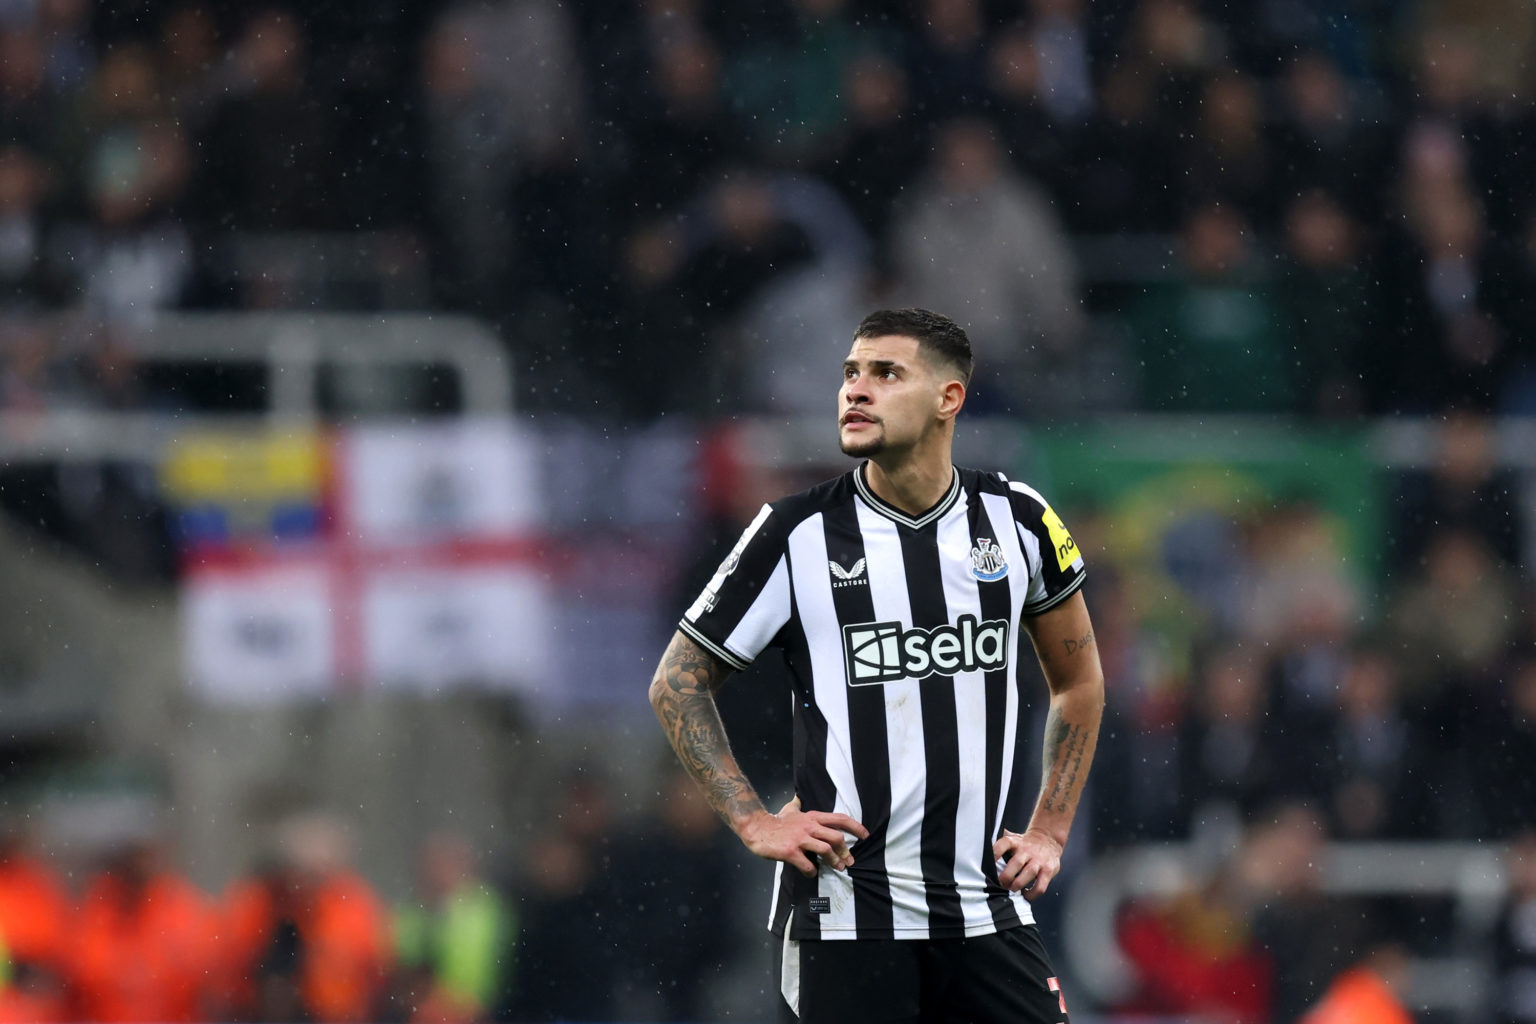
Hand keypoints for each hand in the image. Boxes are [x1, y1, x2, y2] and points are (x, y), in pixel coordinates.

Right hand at [740, 796, 868, 877]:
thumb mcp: (789, 809)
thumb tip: (798, 797)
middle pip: (836, 837)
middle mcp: (809, 826)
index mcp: (813, 817)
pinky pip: (807, 864)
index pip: (840, 819)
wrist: (756, 828)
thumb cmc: (775, 821)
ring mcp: (800, 839)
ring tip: (838, 869)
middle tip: (849, 862)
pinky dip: (812, 871)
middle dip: (846, 851)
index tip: (865, 836)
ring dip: (834, 862)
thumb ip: (796, 805)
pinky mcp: (790, 851)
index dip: (855, 827)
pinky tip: (812, 872)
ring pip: (825, 850)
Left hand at [993, 828, 1062, 899]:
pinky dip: (1031, 894)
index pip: (1004, 844)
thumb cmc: (1025, 843)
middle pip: (1016, 863)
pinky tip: (1024, 894)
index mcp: (1016, 842)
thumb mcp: (1013, 838)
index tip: (988, 864)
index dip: (995, 853)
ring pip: (1029, 873)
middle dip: (1006, 876)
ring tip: (1011, 890)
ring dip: (1017, 884)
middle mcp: (1027, 850)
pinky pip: (1040, 886)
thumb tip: (980, 844)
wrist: (1048, 839)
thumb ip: (1000, 841)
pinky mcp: (1049, 871)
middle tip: (1000, 884)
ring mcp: (1039, 861)